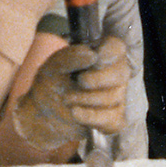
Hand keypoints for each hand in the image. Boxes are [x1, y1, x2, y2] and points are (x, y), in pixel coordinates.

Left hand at [13, 37, 128, 150]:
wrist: (44, 113)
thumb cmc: (52, 83)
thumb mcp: (54, 66)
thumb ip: (71, 56)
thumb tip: (92, 55)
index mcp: (102, 55)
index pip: (117, 48)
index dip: (109, 52)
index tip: (95, 58)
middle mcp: (114, 74)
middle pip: (121, 74)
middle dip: (98, 79)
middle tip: (80, 81)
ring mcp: (116, 97)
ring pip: (113, 97)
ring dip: (86, 98)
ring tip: (66, 99)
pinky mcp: (113, 118)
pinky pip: (111, 119)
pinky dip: (90, 116)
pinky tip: (75, 113)